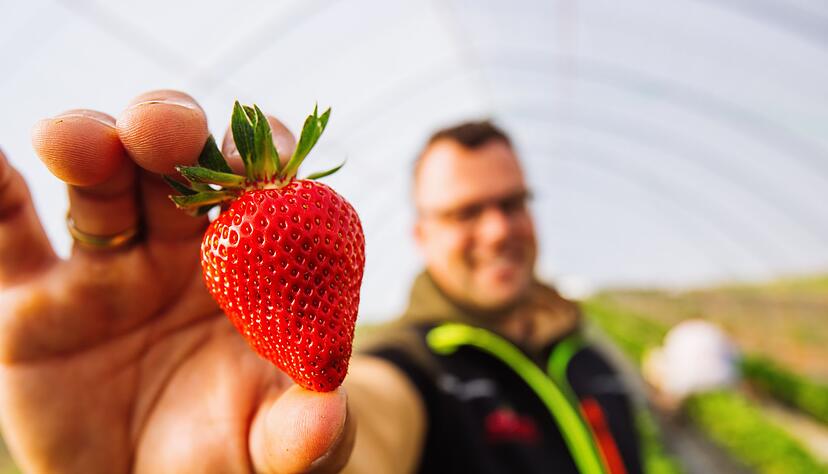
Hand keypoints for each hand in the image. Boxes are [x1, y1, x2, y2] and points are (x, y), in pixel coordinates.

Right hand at [0, 90, 353, 472]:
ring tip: (79, 141)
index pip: (265, 190)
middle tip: (164, 128)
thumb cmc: (228, 459)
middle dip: (170, 132)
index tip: (263, 168)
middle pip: (175, 166)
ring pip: (96, 187)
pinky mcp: (33, 304)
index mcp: (250, 268)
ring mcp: (105, 271)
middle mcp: (178, 251)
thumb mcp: (272, 452)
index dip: (264, 165)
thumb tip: (327, 420)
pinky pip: (9, 237)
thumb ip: (303, 435)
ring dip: (86, 146)